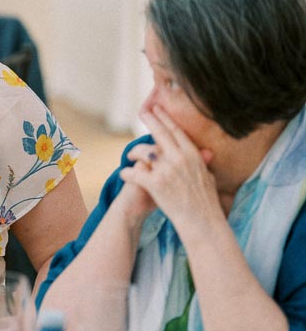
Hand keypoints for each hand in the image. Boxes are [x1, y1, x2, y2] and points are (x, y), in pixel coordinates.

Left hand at [120, 106, 220, 234]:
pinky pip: (134, 173)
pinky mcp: (155, 183)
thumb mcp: (208, 177)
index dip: (165, 118)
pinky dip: (127, 173)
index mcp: (192, 155)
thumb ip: (202, 163)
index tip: (157, 109)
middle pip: (160, 133)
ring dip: (134, 152)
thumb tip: (205, 155)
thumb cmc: (206, 202)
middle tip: (143, 111)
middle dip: (150, 120)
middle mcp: (179, 158)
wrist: (202, 221)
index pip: (176, 131)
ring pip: (144, 152)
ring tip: (129, 155)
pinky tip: (123, 174)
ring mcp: (166, 169)